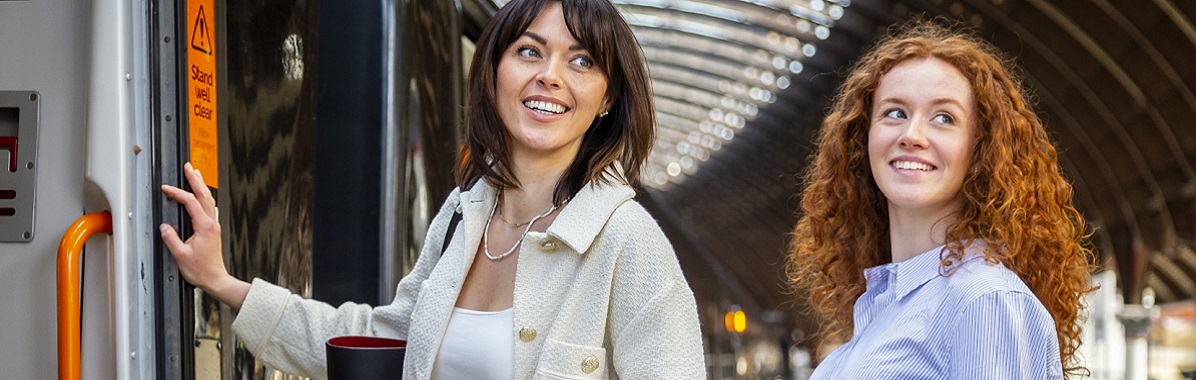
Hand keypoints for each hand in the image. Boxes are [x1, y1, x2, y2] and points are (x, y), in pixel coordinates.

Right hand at [160, 162, 247, 307]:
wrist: (215, 279)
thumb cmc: (201, 270)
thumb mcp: (181, 255)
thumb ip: (171, 239)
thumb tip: (165, 227)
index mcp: (204, 226)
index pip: (190, 202)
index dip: (177, 193)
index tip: (166, 188)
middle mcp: (211, 223)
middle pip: (204, 195)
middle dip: (195, 179)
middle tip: (188, 167)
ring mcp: (214, 226)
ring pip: (208, 200)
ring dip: (201, 186)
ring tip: (195, 174)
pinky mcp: (213, 230)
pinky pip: (210, 208)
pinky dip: (204, 197)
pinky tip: (201, 196)